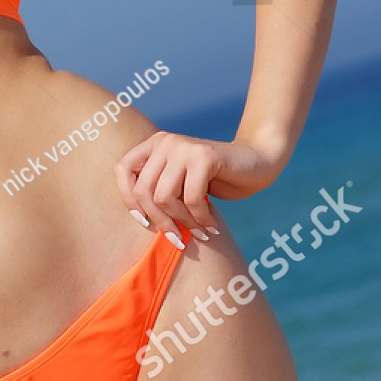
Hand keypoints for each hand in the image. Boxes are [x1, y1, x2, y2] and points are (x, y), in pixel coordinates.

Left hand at [115, 131, 279, 242]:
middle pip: (143, 190)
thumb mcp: (180, 183)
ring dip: (182, 222)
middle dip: (160, 221)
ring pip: (164, 197)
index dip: (129, 200)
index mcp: (154, 144)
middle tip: (177, 238)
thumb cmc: (216, 179)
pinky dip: (200, 218)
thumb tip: (139, 220)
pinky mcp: (204, 156)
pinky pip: (191, 198)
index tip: (145, 223)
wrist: (257, 162)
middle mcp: (165, 141)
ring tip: (198, 231)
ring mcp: (183, 146)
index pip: (122, 170)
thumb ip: (158, 191)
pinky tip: (211, 226)